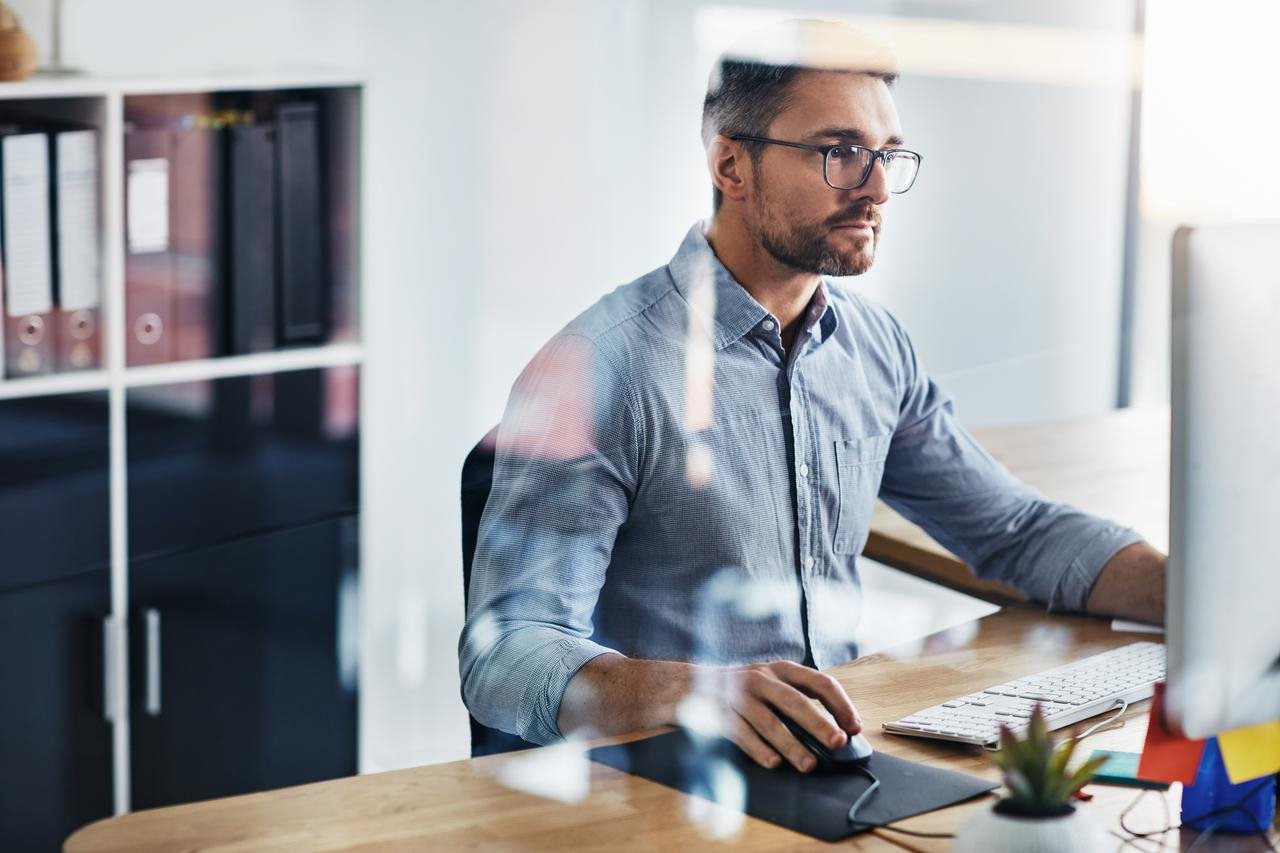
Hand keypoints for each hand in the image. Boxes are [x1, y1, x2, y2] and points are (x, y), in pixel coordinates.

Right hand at [703, 660, 861, 771]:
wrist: (685, 686)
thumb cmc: (738, 692)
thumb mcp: (768, 685)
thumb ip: (796, 700)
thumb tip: (835, 731)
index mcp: (780, 670)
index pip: (819, 682)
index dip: (840, 704)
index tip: (854, 726)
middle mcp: (760, 678)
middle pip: (795, 701)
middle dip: (819, 723)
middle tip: (837, 743)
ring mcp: (738, 695)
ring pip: (769, 721)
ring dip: (792, 745)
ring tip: (808, 764)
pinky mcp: (719, 713)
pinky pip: (742, 733)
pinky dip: (759, 749)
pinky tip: (773, 763)